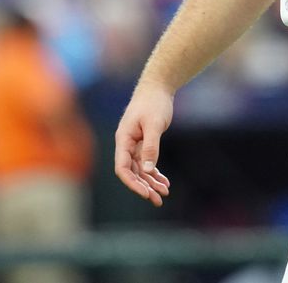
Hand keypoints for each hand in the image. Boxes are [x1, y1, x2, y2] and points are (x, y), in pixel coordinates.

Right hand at [113, 81, 173, 205]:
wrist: (157, 87)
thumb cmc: (153, 103)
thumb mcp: (154, 125)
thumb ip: (150, 147)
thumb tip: (149, 170)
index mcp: (123, 139)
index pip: (123, 168)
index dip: (133, 183)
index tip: (146, 193)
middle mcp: (126, 144)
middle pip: (132, 172)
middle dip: (144, 187)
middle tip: (158, 200)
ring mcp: (134, 144)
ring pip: (141, 169)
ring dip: (151, 182)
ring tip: (165, 193)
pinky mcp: (144, 142)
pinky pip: (147, 162)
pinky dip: (155, 173)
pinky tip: (165, 182)